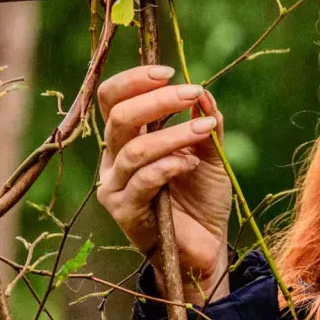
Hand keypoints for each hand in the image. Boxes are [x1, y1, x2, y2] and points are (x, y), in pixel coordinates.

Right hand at [96, 66, 233, 302]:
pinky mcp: (125, 212)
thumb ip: (203, 122)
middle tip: (192, 94)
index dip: (135, 80)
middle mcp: (112, 159)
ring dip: (172, 134)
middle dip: (157, 100)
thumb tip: (202, 92)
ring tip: (204, 129)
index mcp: (125, 139)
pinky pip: (142, 181)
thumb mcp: (208, 152)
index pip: (111, 98)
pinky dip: (169, 165)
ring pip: (133, 150)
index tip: (169, 73)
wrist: (206, 246)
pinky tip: (191, 163)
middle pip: (118, 117)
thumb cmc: (201, 197)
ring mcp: (114, 187)